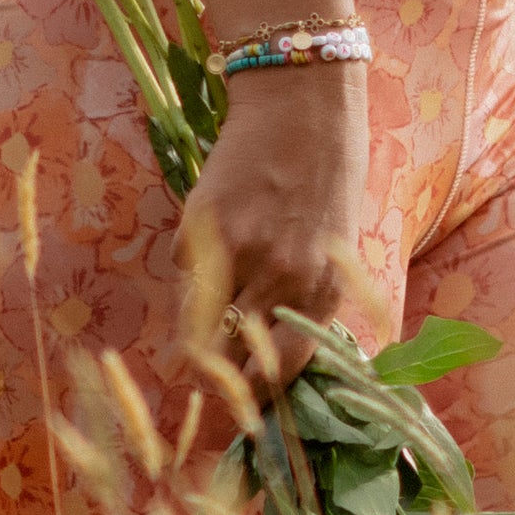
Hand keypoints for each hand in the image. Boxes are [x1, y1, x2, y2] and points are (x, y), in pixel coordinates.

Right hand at [177, 61, 368, 389]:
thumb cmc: (326, 180)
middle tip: (198, 375)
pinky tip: (211, 238)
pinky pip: (183, 271)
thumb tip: (256, 355)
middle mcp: (282, 281)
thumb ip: (298, 301)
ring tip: (202, 309)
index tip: (232, 407)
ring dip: (192, 329)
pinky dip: (190, 268)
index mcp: (321, 293)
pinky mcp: (202, 225)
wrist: (303, 107)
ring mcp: (240, 253)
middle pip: (225, 362)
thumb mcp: (331, 251)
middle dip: (208, 378)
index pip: (277, 374)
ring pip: (195, 325)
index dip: (248, 398)